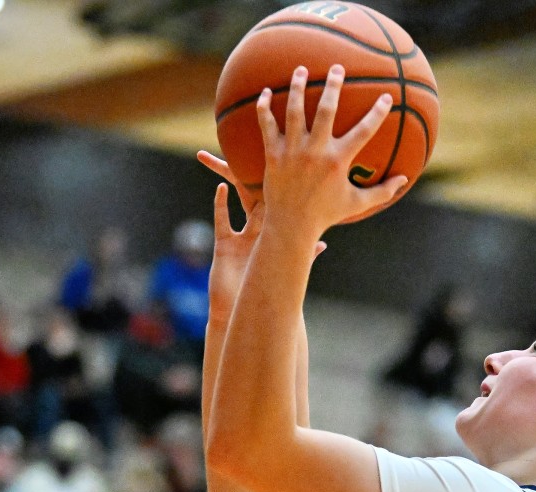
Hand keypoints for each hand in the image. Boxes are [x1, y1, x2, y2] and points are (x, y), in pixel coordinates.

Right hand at [201, 154, 326, 322]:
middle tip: (248, 140)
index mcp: (276, 230)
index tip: (285, 153)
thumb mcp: (287, 270)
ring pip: (234, 197)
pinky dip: (221, 204)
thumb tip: (322, 244)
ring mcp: (241, 234)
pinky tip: (219, 187)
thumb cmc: (271, 291)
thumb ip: (303, 255)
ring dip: (225, 176)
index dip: (281, 176)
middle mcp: (259, 227)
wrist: (247, 308)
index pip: (280, 197)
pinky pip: (222, 219)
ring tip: (213, 157)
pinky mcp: (224, 244)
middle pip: (255, 187)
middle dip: (249, 165)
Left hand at [257, 64, 406, 240]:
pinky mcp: (274, 154)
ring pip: (294, 111)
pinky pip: (267, 125)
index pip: (364, 131)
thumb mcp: (356, 204)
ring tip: (301, 70)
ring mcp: (293, 151)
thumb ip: (381, 192)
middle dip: (333, 86)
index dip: (377, 113)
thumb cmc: (326, 215)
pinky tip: (265, 92)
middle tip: (337, 68)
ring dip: (298, 87)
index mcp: (338, 161)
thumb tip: (404, 180)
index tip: (386, 96)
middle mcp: (316, 151)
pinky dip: (264, 108)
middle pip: (326, 110)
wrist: (291, 226)